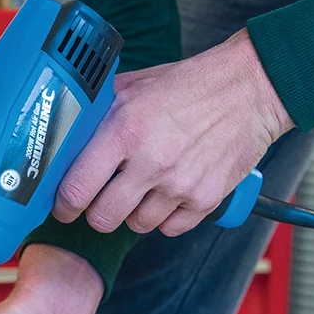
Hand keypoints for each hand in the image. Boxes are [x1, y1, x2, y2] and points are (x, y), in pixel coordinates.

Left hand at [54, 28, 294, 236]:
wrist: (251, 88)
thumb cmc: (190, 85)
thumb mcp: (134, 86)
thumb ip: (99, 114)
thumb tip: (66, 138)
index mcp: (125, 130)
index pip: (77, 188)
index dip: (63, 204)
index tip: (63, 205)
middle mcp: (151, 161)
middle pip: (103, 218)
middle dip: (96, 212)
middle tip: (100, 199)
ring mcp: (180, 184)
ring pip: (136, 226)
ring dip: (133, 212)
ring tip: (142, 187)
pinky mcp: (206, 199)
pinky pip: (170, 228)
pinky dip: (165, 217)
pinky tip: (168, 193)